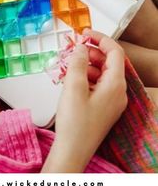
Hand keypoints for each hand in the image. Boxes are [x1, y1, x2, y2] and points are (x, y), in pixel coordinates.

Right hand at [42, 30, 127, 172]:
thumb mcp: (73, 87)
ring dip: (85, 65)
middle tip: (72, 49)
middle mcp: (117, 92)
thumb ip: (77, 63)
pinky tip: (70, 79)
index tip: (85, 33)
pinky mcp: (103, 107)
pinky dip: (85, 77)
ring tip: (68, 65)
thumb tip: (80, 48)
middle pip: (108, 62)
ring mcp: (111, 101)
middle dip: (90, 53)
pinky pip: (97, 84)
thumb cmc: (74, 124)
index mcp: (115, 85)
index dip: (100, 39)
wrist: (72, 151)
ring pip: (101, 73)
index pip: (114, 52)